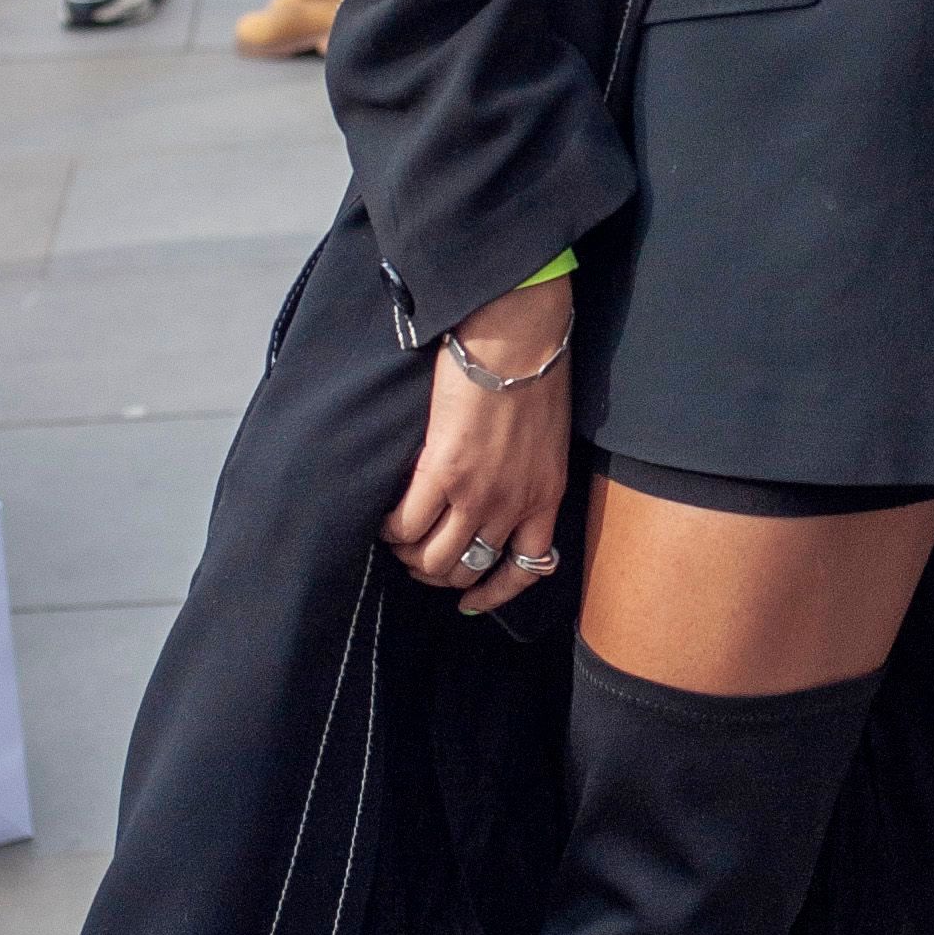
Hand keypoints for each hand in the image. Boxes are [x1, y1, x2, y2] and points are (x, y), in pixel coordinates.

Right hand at [379, 283, 572, 615]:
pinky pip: (405, 525)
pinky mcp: (442, 472)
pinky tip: (384, 516)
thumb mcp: (549, 436)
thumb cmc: (534, 370)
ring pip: (432, 558)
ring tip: (397, 535)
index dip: (495, 593)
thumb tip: (498, 489)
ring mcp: (478, 493)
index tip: (472, 599)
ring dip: (408, 554)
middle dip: (438, 571)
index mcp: (546, 496)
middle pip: (467, 569)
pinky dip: (390, 528)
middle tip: (418, 553)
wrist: (518, 335)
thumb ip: (528, 472)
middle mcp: (513, 505)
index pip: (528, 569)